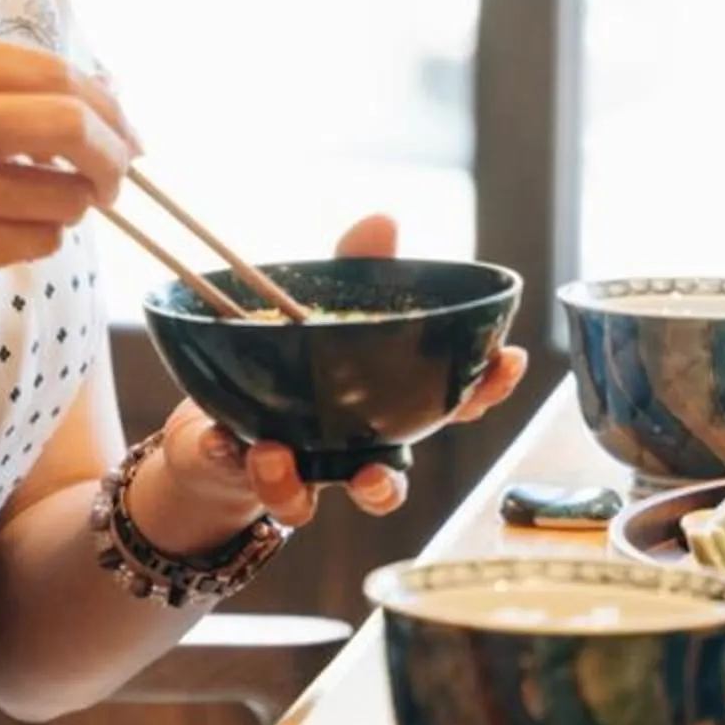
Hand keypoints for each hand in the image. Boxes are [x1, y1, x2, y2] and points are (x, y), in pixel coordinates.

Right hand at [0, 31, 137, 331]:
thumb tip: (104, 98)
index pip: (51, 70)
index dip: (104, 101)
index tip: (122, 126)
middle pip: (72, 123)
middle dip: (114, 152)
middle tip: (119, 173)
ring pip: (66, 193)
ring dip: (74, 202)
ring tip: (39, 203)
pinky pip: (42, 240)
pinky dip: (42, 237)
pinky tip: (3, 231)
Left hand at [133, 214, 531, 536]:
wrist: (218, 419)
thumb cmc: (295, 358)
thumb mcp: (325, 303)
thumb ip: (355, 268)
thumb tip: (384, 222)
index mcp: (384, 408)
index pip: (449, 406)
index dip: (485, 389)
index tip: (506, 360)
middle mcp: (349, 451)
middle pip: (386, 481)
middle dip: (384, 486)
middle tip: (372, 475)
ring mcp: (296, 469)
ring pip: (308, 501)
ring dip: (293, 486)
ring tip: (273, 454)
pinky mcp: (240, 471)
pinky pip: (233, 471)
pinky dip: (226, 455)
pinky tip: (218, 439)